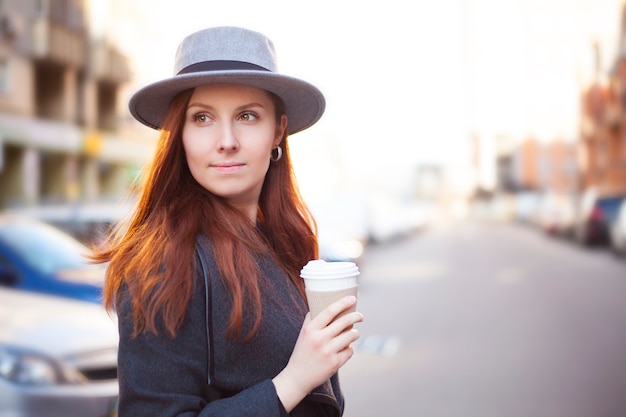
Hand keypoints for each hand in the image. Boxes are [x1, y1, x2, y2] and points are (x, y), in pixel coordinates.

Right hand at [273, 295, 363, 411]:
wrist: (297, 377)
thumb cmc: (301, 353)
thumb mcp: (303, 334)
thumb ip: (311, 319)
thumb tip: (319, 303)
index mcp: (311, 329)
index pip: (329, 311)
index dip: (343, 303)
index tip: (352, 298)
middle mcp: (319, 339)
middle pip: (344, 322)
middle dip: (356, 316)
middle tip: (361, 316)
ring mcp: (328, 352)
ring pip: (350, 336)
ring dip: (355, 334)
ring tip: (354, 334)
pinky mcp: (335, 363)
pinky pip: (350, 351)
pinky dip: (350, 349)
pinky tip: (346, 349)